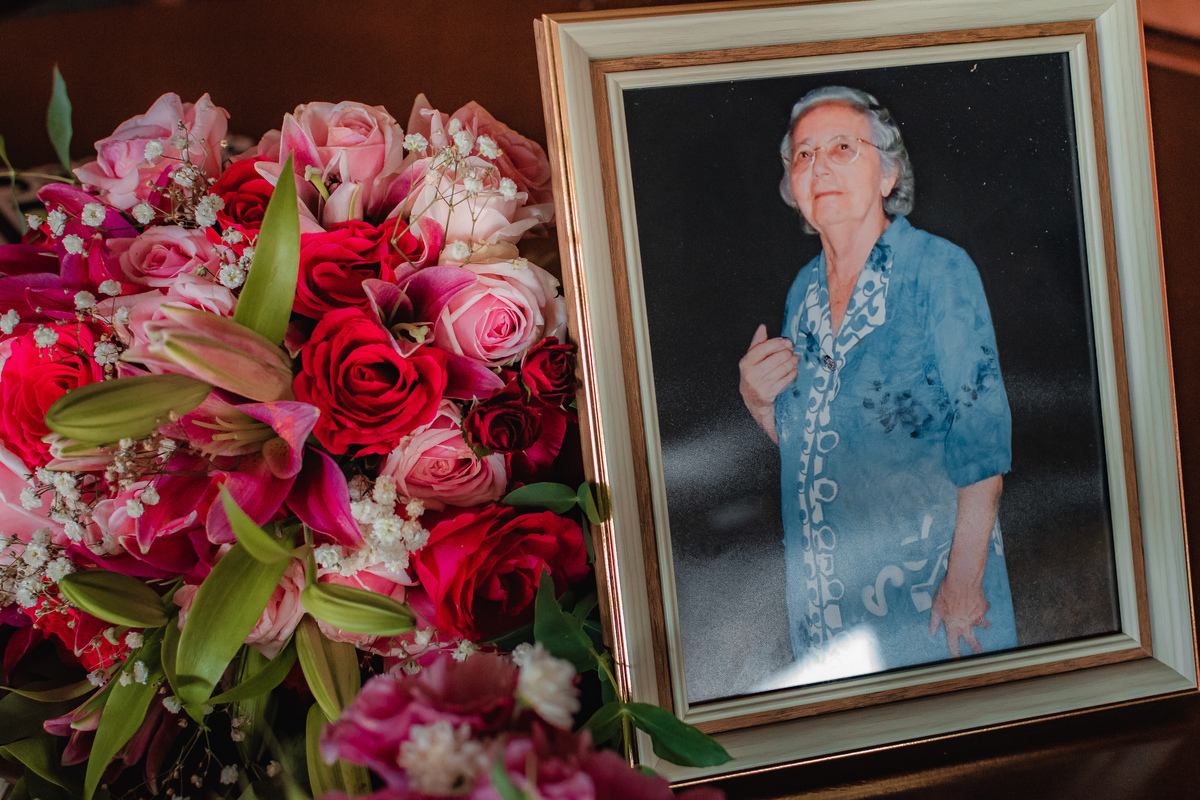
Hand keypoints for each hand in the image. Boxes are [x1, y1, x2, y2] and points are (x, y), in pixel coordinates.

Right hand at [738, 324, 797, 442]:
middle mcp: (751, 374)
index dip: (777, 344)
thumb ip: (757, 343)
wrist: (753, 400)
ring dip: (792, 363)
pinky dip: (792, 374)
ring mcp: (760, 384)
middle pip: (776, 358)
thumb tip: (762, 327)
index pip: (762, 348)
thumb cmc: (754, 375)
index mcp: (746, 363)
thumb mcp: (752, 359)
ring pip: (783, 368)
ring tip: (795, 360)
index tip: (787, 342)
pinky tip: (793, 371)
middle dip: (788, 354)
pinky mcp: (770, 393)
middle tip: (792, 352)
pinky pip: (786, 379)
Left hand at [928, 574, 990, 657]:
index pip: (953, 643)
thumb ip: (934, 621)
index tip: (958, 661)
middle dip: (976, 647)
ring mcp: (976, 616)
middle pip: (972, 639)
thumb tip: (931, 633)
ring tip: (988, 627)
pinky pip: (983, 608)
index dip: (955, 654)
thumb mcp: (935, 607)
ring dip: (985, 626)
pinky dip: (982, 606)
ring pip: (982, 624)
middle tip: (979, 652)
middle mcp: (966, 623)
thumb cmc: (946, 593)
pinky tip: (981, 602)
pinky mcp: (983, 607)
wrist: (962, 581)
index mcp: (953, 625)